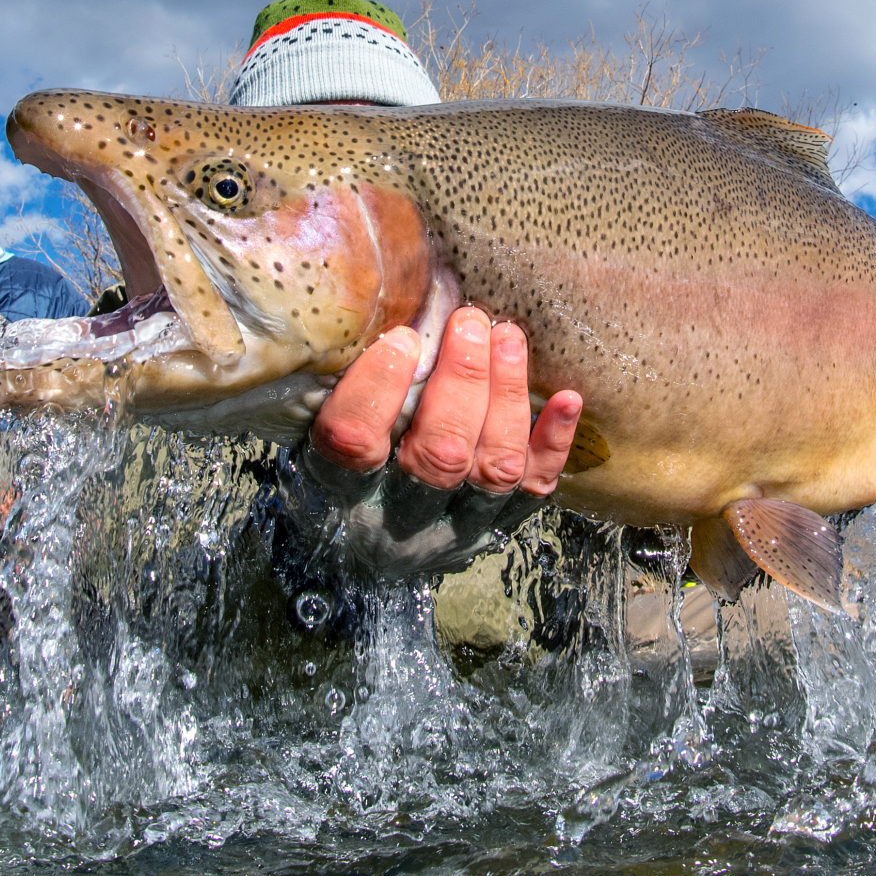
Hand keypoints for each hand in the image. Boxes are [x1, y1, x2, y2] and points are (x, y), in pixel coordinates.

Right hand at [297, 308, 582, 577]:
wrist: (358, 557)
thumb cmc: (333, 473)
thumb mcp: (307, 441)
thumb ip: (330, 395)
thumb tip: (369, 319)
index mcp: (339, 495)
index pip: (356, 444)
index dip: (379, 388)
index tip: (403, 339)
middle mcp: (400, 521)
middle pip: (439, 455)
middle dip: (462, 381)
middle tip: (470, 322)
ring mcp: (457, 527)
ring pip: (492, 467)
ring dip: (506, 396)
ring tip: (507, 337)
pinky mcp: (498, 526)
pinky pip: (534, 489)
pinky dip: (553, 443)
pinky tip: (568, 398)